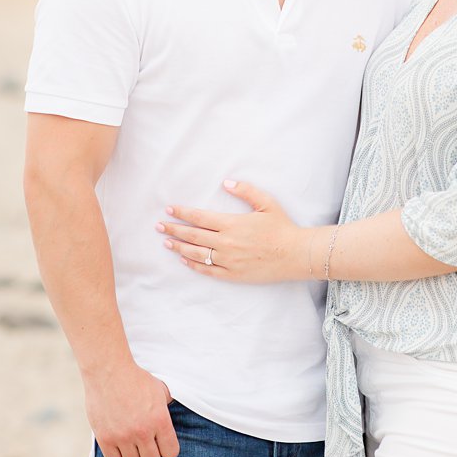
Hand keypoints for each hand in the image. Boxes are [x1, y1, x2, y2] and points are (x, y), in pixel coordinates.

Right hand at [84, 363, 177, 456]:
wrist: (107, 369)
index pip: (171, 453)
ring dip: (133, 456)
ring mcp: (122, 436)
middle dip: (150, 455)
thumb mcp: (159, 389)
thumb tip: (175, 410)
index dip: (166, 450)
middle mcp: (143, 432)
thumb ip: (169, 405)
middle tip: (145, 445)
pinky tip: (117, 445)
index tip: (160, 444)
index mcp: (160, 420)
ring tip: (130, 444)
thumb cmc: (134, 378)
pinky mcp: (104, 438)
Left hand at [157, 180, 308, 283]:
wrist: (297, 255)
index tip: (169, 210)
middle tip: (159, 226)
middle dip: (173, 229)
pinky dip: (193, 264)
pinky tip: (184, 259)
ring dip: (179, 247)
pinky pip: (208, 270)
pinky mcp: (233, 274)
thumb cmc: (282, 227)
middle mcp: (226, 243)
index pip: (199, 217)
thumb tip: (226, 182)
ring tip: (166, 242)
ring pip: (197, 253)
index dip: (182, 213)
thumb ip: (245, 191)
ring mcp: (228, 260)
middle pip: (193, 235)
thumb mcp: (266, 203)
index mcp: (232, 224)